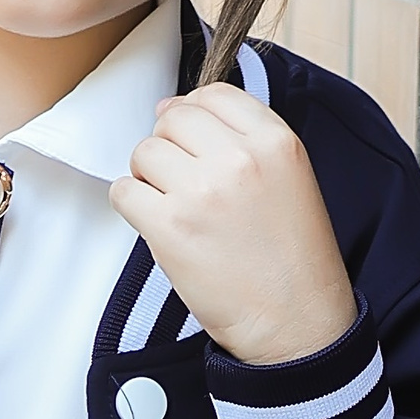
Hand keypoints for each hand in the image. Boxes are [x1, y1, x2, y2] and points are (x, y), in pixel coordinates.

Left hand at [110, 83, 354, 365]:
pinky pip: (124, 191)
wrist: (296, 324)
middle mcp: (240, 159)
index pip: (214, 94)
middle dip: (169, 146)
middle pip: (173, 119)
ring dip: (149, 177)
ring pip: (144, 152)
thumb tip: (169, 109)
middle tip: (184, 182)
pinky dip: (132, 206)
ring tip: (176, 207)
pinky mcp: (170, 227)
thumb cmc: (291, 257)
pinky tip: (158, 225)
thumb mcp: (291, 179)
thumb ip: (241, 139)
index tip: (192, 140)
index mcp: (276, 142)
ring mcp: (202, 191)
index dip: (193, 113)